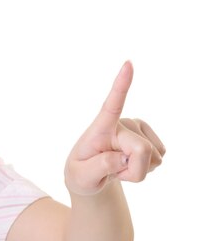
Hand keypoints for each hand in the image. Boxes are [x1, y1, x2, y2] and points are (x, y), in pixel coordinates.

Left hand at [64, 61, 164, 195]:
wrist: (91, 176)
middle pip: (142, 151)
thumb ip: (98, 168)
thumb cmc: (82, 173)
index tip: (128, 64)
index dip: (121, 85)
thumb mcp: (81, 177)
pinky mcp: (149, 136)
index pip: (111, 104)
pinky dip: (145, 169)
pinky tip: (130, 163)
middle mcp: (121, 123)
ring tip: (119, 165)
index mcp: (100, 126)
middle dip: (133, 171)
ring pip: (153, 158)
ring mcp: (137, 128)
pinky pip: (159, 160)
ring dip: (138, 171)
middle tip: (114, 171)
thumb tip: (122, 157)